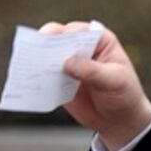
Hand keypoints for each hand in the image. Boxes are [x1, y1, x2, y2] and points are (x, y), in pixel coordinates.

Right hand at [39, 21, 150, 150]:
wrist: (119, 119)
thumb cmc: (124, 94)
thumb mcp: (114, 81)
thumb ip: (92, 71)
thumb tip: (67, 63)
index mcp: (99, 39)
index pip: (79, 31)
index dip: (66, 34)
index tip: (57, 41)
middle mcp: (81, 46)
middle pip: (57, 38)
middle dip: (45, 44)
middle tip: (35, 51)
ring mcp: (68, 63)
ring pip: (47, 55)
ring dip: (36, 60)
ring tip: (26, 66)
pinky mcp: (59, 79)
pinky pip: (43, 76)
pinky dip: (35, 77)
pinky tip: (28, 82)